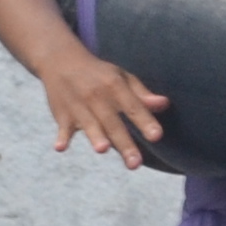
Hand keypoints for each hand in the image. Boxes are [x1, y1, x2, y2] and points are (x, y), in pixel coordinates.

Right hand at [41, 57, 166, 168]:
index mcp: (115, 86)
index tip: (156, 136)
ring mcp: (78, 106)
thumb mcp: (122, 77)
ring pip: (89, 125)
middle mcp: (97, 96)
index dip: (145, 121)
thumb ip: (142, 95)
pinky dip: (61, 137)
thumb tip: (165, 104)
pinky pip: (62, 128)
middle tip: (135, 163)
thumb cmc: (99, 74)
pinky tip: (60, 147)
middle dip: (124, 143)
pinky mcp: (62, 115)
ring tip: (103, 149)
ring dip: (95, 136)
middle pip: (113, 123)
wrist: (61, 61)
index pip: (133, 107)